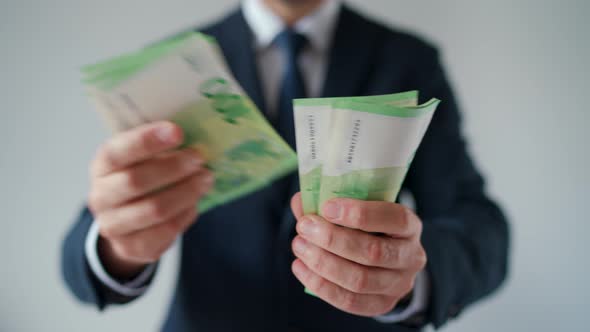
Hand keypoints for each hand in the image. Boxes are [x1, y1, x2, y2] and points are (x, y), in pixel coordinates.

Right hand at [88, 121, 213, 278]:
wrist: (125, 222)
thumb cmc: (141, 178)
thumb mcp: (141, 158)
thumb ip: (160, 147)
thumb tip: (195, 138)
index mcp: (102, 167)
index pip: (118, 152)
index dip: (147, 141)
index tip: (177, 132)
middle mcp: (100, 196)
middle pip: (136, 181)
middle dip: (173, 168)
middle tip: (199, 157)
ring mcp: (113, 225)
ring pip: (155, 209)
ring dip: (186, 192)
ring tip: (206, 179)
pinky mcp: (132, 247)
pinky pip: (166, 230)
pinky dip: (185, 214)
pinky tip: (195, 203)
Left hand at [290, 193, 426, 316]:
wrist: (383, 257)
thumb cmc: (366, 226)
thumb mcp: (357, 208)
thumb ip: (331, 203)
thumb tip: (301, 202)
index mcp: (410, 226)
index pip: (394, 219)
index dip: (360, 214)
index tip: (327, 207)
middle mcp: (411, 256)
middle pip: (373, 252)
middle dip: (333, 239)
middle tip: (304, 227)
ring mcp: (399, 284)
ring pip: (360, 280)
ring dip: (323, 263)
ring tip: (299, 246)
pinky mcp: (383, 304)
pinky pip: (350, 301)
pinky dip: (320, 285)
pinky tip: (301, 267)